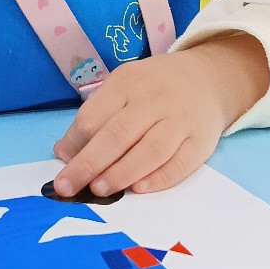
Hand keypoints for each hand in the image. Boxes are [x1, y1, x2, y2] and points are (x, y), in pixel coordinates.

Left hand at [51, 35, 269, 198]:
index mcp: (127, 83)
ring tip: (99, 190)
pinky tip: (138, 189)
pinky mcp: (201, 141)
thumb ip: (94, 117)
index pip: (94, 116)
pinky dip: (159, 179)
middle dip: (89, 164)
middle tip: (68, 187)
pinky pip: (180, 164)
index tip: (62, 165)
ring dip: (122, 173)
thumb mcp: (122, 88)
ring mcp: (181, 120)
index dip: (75, 144)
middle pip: (118, 134)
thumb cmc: (153, 88)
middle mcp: (155, 99)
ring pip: (151, 150)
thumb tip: (64, 153)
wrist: (207, 78)